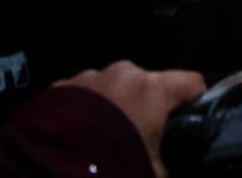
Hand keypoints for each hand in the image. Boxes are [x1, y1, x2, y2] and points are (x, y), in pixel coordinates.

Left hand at [55, 60, 205, 176]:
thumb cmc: (108, 166)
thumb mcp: (154, 172)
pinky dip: (85, 111)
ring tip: (103, 138)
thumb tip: (184, 167)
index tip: (192, 116)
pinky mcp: (59, 88)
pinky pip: (82, 95)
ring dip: (113, 107)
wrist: (46, 170)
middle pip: (149, 86)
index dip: (196, 101)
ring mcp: (88, 78)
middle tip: (139, 139)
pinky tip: (80, 135)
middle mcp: (122, 74)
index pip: (192, 82)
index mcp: (152, 88)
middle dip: (146, 108)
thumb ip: (175, 165)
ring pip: (113, 89)